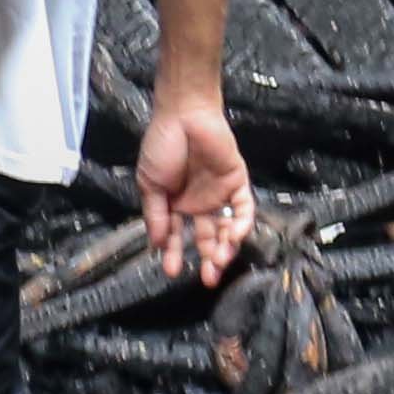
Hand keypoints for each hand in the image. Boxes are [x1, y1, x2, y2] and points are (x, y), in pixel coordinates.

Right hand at [139, 93, 256, 286]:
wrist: (184, 115)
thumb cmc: (162, 146)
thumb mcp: (149, 184)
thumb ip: (155, 215)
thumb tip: (155, 244)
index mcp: (175, 204)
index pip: (177, 236)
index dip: (174, 254)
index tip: (171, 271)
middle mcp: (199, 203)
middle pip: (207, 238)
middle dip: (208, 260)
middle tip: (208, 278)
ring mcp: (219, 195)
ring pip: (227, 229)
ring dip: (225, 248)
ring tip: (219, 261)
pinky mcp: (237, 183)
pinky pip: (243, 209)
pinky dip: (241, 225)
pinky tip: (233, 236)